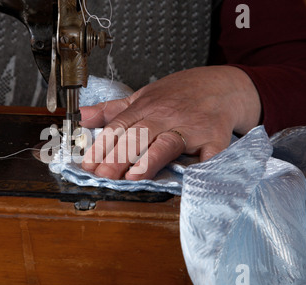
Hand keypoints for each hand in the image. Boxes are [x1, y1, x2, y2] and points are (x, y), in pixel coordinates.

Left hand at [80, 66, 260, 179]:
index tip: (88, 164)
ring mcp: (191, 126)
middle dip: (119, 156)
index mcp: (146, 107)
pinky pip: (210, 152)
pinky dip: (202, 164)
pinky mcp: (215, 136)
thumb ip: (113, 110)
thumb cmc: (180, 94)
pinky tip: (190, 178)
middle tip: (103, 175)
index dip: (102, 146)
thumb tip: (82, 116)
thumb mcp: (144, 96)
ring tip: (133, 177)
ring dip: (150, 160)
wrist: (224, 85)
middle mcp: (166, 116)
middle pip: (139, 136)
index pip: (119, 127)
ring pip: (167, 143)